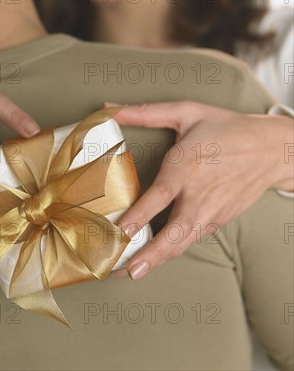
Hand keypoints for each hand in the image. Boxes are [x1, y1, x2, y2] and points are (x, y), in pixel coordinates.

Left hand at [108, 101, 292, 279]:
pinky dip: (173, 250)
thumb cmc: (226, 128)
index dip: (140, 215)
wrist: (270, 149)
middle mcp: (198, 194)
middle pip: (174, 233)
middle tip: (125, 270)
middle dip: (149, 255)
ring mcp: (211, 211)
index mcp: (186, 166)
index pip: (160, 196)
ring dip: (158, 259)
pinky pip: (192, 238)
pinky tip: (156, 256)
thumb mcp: (186, 112)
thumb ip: (145, 112)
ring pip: (183, 243)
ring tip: (132, 272)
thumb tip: (108, 108)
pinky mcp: (219, 220)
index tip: (121, 232)